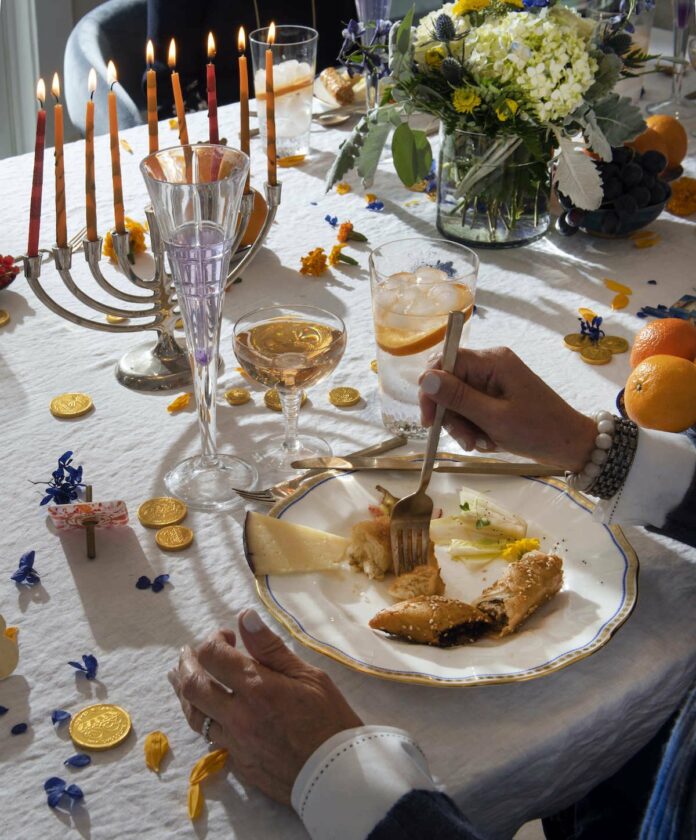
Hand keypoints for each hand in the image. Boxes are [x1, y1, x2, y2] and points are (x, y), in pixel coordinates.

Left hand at [169, 609, 362, 804]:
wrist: (336, 775)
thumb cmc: (330, 719)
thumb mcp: (308, 675)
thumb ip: (271, 648)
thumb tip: (245, 617)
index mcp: (257, 688)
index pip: (213, 656)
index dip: (213, 640)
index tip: (227, 636)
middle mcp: (238, 715)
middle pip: (193, 685)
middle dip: (186, 663)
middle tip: (188, 652)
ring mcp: (235, 742)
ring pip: (193, 714)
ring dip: (184, 691)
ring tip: (181, 676)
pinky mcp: (238, 762)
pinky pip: (209, 736)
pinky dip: (202, 716)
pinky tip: (203, 709)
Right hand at [419, 347, 595, 472]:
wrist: (571, 446)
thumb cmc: (538, 430)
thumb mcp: (494, 417)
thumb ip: (458, 397)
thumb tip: (424, 378)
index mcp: (492, 361)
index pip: (444, 362)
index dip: (431, 389)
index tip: (429, 420)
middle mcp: (490, 366)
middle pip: (449, 384)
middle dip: (452, 415)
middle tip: (466, 441)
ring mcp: (494, 382)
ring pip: (458, 401)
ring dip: (464, 427)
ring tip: (481, 444)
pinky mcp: (497, 398)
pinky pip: (472, 410)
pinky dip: (475, 428)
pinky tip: (489, 441)